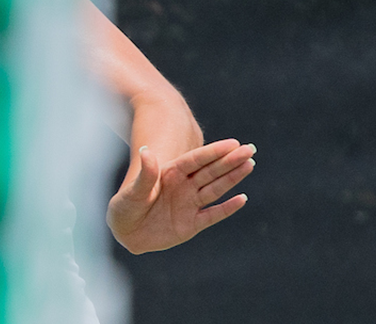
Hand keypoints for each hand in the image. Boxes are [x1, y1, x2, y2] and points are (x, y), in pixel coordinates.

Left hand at [107, 138, 254, 253]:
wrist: (126, 233)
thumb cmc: (125, 208)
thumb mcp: (133, 191)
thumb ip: (145, 174)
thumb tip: (146, 151)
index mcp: (170, 174)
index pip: (196, 160)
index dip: (214, 152)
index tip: (233, 143)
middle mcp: (183, 186)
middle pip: (211, 171)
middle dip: (230, 161)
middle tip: (249, 149)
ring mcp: (189, 204)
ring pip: (216, 189)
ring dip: (232, 178)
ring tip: (249, 164)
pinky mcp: (192, 224)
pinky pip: (213, 214)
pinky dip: (227, 208)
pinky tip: (242, 198)